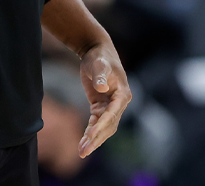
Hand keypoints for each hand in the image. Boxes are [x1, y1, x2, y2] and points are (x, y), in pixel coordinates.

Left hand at [78, 42, 131, 157]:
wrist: (97, 52)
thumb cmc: (99, 57)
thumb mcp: (98, 64)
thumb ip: (100, 75)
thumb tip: (102, 88)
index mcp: (122, 93)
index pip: (113, 113)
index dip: (102, 125)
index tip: (91, 135)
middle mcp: (119, 103)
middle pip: (109, 125)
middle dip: (96, 138)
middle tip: (84, 151)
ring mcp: (111, 106)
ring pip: (104, 128)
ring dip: (94, 140)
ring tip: (81, 152)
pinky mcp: (101, 107)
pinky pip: (97, 123)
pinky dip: (90, 133)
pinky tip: (82, 143)